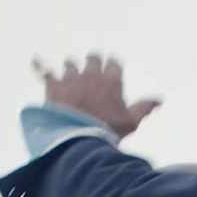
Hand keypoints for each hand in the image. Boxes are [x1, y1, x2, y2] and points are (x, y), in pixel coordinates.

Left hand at [34, 53, 161, 138]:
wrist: (78, 139)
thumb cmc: (107, 131)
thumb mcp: (131, 122)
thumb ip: (144, 108)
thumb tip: (160, 100)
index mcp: (111, 81)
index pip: (114, 62)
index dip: (112, 65)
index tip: (111, 70)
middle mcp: (92, 74)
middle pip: (93, 58)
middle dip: (93, 61)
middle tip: (92, 69)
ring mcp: (72, 78)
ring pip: (71, 63)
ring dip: (72, 68)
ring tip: (71, 76)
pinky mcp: (54, 85)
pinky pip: (45, 70)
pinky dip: (41, 66)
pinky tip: (36, 60)